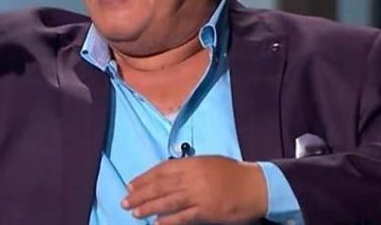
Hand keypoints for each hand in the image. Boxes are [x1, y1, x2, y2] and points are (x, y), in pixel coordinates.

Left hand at [122, 156, 267, 224]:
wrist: (256, 186)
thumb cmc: (231, 173)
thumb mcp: (207, 162)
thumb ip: (187, 168)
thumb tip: (165, 176)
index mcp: (192, 163)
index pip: (161, 170)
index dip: (144, 178)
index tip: (130, 185)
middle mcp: (192, 177)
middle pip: (160, 186)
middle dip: (140, 194)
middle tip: (125, 201)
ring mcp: (199, 194)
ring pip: (167, 201)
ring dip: (149, 207)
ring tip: (135, 213)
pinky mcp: (207, 211)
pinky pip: (183, 216)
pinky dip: (168, 220)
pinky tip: (157, 223)